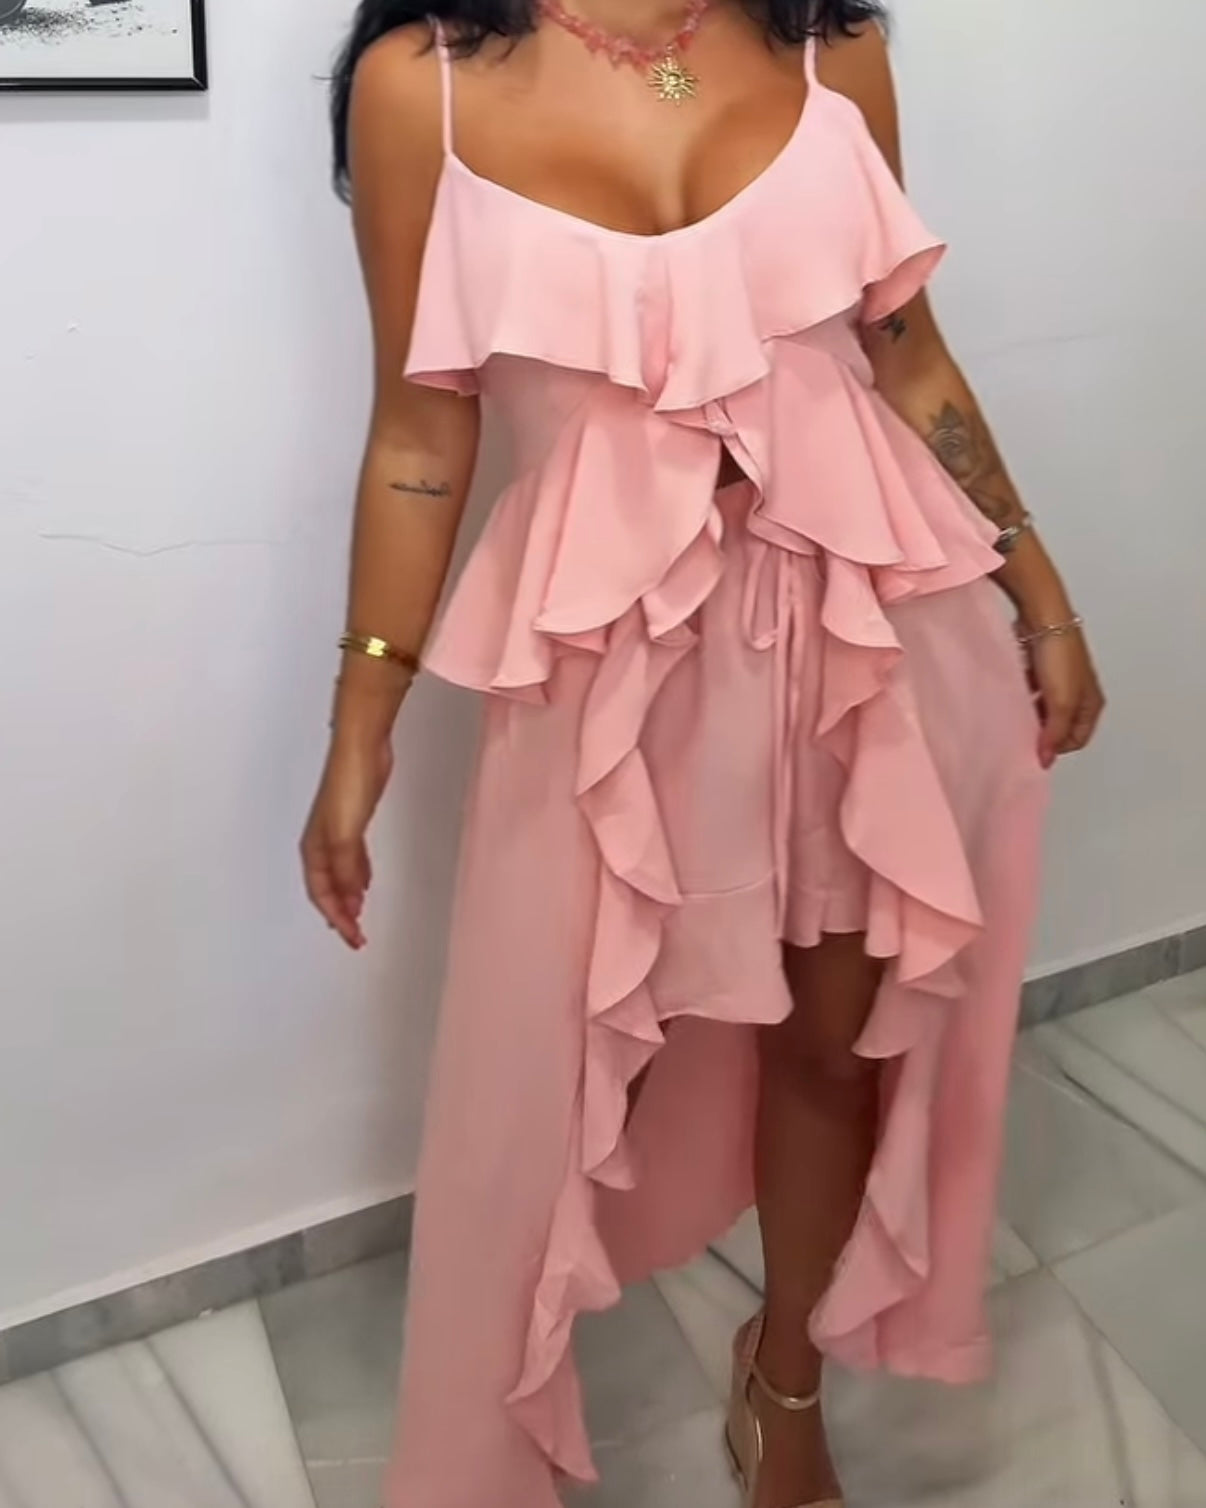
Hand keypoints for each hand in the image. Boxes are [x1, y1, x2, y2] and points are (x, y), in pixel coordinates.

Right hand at [301, 730, 392, 948]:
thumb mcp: (346, 834)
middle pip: (328, 888)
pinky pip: (352, 859)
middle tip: (355, 936)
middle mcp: (323, 843)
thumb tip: (350, 902)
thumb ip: (347, 868)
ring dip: (349, 897)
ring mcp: (338, 832)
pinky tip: (365, 884)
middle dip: (340, 914)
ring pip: (340, 875)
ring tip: (359, 917)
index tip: (352, 937)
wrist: (363, 748)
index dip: (336, 918)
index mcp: (315, 848)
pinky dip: (358, 876)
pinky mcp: (355, 821)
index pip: (321, 893)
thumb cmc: (350, 783)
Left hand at [1028, 629, 1104, 769]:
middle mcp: (1080, 694)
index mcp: (1092, 704)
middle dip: (1044, 733)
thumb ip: (1054, 733)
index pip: (1077, 740)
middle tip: (1022, 737)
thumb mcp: (1061, 702)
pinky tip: (1011, 700)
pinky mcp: (1043, 670)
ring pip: (1046, 710)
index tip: (1035, 751)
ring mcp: (1061, 681)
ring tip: (1015, 719)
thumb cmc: (1059, 656)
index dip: (1057, 748)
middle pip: (1061, 726)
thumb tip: (1045, 759)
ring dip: (1032, 716)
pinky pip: (1033, 694)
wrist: (1043, 618)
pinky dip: (1024, 699)